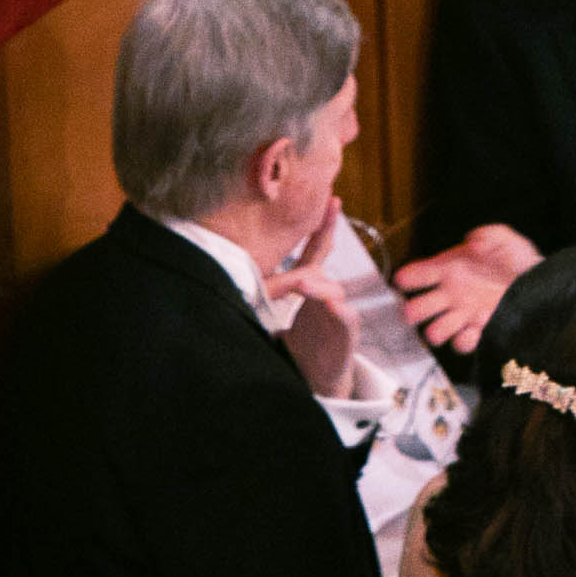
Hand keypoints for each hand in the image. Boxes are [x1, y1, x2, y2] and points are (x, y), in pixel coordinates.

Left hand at [267, 195, 360, 399]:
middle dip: (326, 233)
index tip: (324, 198)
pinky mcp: (346, 334)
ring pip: (331, 290)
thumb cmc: (301, 345)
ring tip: (304, 281)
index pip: (313, 250)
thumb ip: (264, 297)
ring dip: (318, 284)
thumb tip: (229, 275)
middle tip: (328, 209)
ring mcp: (339, 312)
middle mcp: (327, 294)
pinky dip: (339, 311)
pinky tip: (331, 305)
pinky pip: (345, 319)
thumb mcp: (275, 316)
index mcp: (311, 287)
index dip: (316, 225)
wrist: (319, 378)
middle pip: (324, 261)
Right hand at [394, 223, 539, 355]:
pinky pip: (462, 343)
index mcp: (447, 269)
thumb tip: (473, 242)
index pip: (416, 275)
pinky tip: (476, 328)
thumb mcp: (505, 240)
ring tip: (454, 320)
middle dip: (412, 311)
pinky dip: (465, 339)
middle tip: (417, 310)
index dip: (406, 278)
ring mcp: (462, 315)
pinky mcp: (478, 330)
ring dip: (438, 329)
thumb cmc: (516, 258)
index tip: (403, 280)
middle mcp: (450, 295)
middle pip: (416, 309)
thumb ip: (489, 236)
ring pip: (434, 332)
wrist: (539, 281)